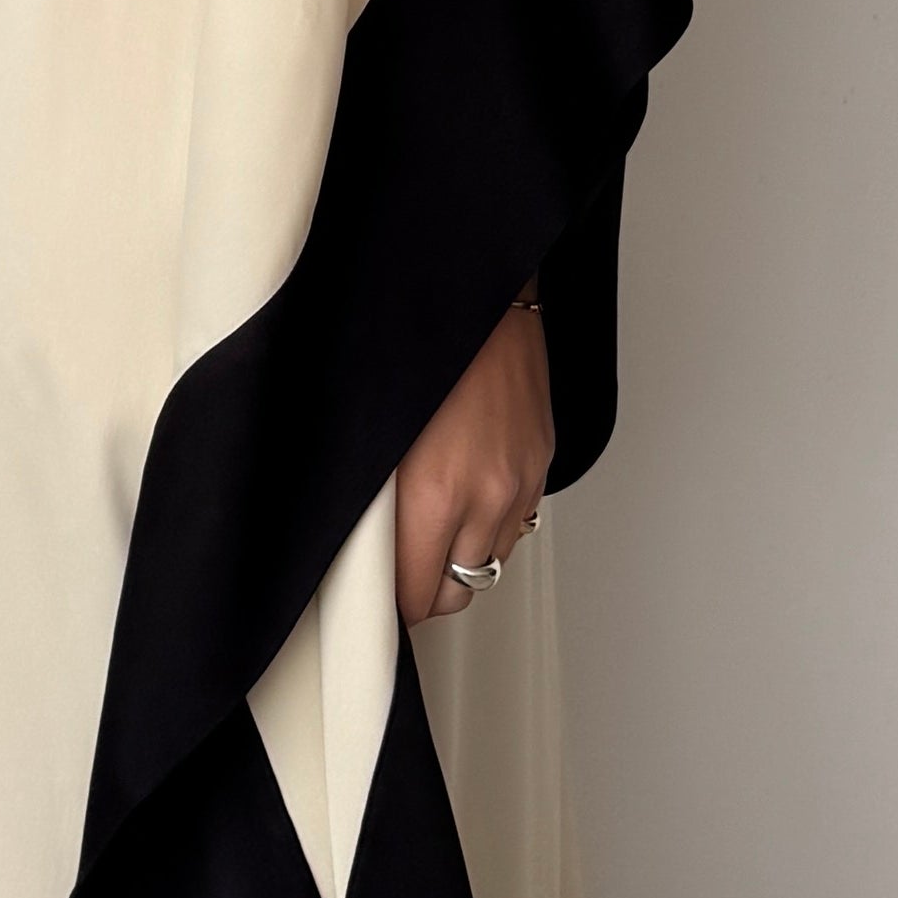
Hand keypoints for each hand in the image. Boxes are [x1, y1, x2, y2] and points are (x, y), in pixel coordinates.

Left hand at [395, 293, 552, 624]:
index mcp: (435, 493)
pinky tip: (465, 499)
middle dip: (426, 591)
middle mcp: (486, 496)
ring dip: (461, 559)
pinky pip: (518, 523)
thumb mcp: (368, 431)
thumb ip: (368, 503)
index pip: (417, 596)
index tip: (373, 600)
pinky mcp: (541, 461)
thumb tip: (356, 552)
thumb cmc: (411, 348)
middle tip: (397, 576)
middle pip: (460, 590)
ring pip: (492, 561)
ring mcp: (521, 480)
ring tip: (431, 535)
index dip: (391, 607)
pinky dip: (490, 525)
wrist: (473, 291)